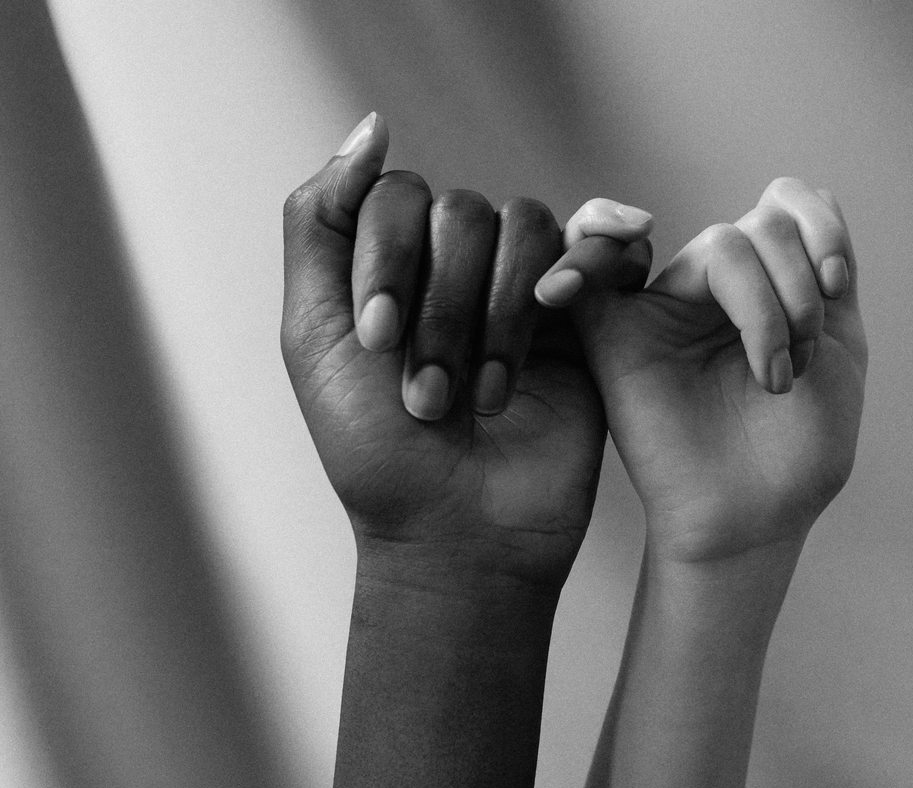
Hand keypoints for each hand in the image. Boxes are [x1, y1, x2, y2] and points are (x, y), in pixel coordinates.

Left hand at [281, 114, 651, 589]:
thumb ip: (320, 224)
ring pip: (526, 228)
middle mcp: (460, 266)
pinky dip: (582, 268)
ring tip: (482, 398)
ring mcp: (526, 289)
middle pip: (463, 213)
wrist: (458, 536)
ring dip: (498, 316)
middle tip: (428, 397)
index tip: (376, 343)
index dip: (388, 260)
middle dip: (442, 309)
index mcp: (393, 265)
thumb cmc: (377, 452)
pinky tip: (560, 310)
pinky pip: (599, 248)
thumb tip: (374, 126)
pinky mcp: (586, 319)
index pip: (397, 197)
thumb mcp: (313, 336)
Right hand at [538, 179, 865, 565]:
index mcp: (771, 284)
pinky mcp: (616, 336)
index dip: (820, 227)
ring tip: (775, 377)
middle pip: (762, 225)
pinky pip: (593, 271)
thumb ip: (824, 270)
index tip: (837, 287)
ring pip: (721, 246)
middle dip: (800, 288)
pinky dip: (592, 244)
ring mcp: (668, 308)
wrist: (757, 518)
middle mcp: (718, 288)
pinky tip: (612, 249)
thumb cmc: (799, 449)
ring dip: (768, 307)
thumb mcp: (838, 347)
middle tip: (802, 361)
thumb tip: (788, 194)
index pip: (787, 203)